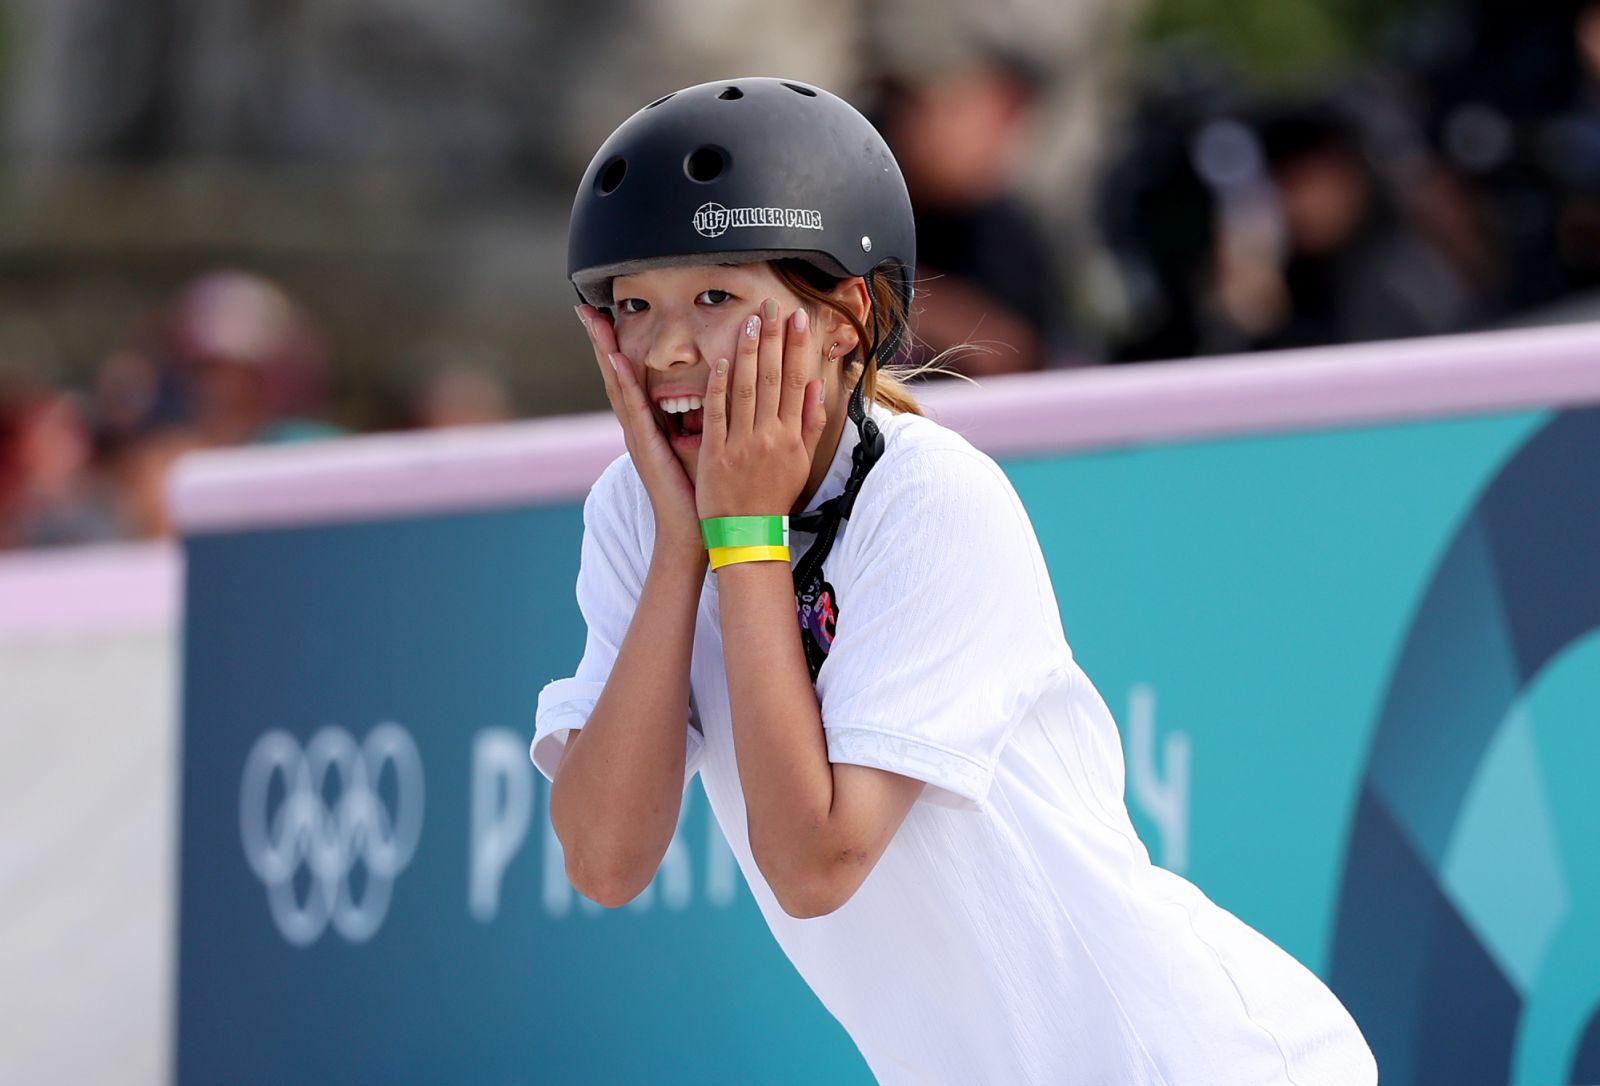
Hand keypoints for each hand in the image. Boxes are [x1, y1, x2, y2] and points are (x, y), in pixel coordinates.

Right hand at [577, 304, 701, 557]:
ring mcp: (637, 438)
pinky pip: (633, 411)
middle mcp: (637, 427)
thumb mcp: (700, 444)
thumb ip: (701, 417)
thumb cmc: (700, 492)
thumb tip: (718, 389)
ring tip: (593, 322)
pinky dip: (624, 385)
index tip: (606, 314)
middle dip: (600, 340)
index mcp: (648, 425)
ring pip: (617, 386)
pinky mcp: (646, 449)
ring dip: (605, 353)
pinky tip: (618, 362)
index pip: (629, 376)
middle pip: (614, 374)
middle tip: (584, 307)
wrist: (691, 532)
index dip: (616, 345)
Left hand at [696, 298, 827, 518]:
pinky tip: (722, 360)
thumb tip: (818, 387)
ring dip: (749, 351)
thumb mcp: (801, 462)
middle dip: (773, 337)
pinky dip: (719, 386)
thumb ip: (810, 424)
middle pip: (773, 377)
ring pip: (746, 389)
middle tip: (772, 304)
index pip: (797, 381)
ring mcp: (741, 444)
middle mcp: (769, 436)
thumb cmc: (773, 496)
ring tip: (750, 320)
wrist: (746, 533)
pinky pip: (717, 414)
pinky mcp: (715, 453)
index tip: (797, 318)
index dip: (797, 347)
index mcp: (791, 436)